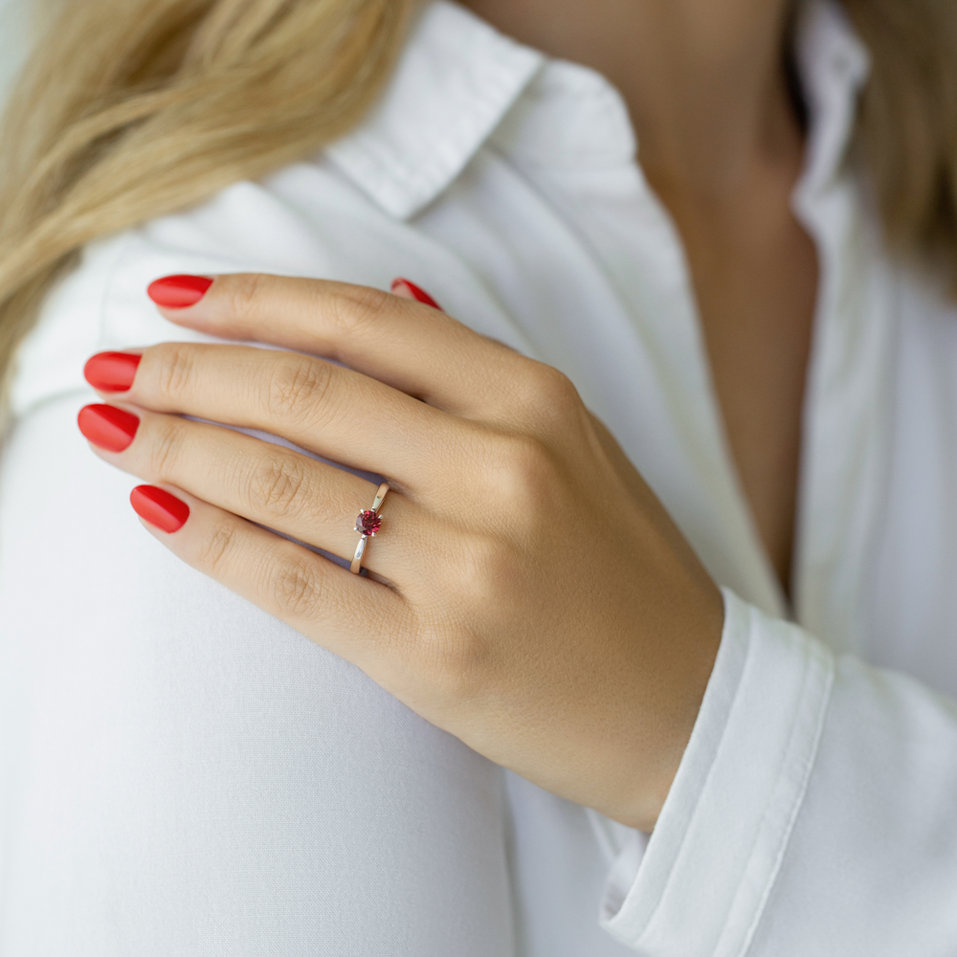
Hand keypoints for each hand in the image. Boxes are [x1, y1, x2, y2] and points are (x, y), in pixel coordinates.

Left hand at [77, 272, 724, 831]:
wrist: (689, 703)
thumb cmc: (627, 572)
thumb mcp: (577, 444)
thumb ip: (478, 371)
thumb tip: (388, 292)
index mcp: (535, 401)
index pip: (362, 323)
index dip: (253, 300)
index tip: (174, 299)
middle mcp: (500, 467)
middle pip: (305, 392)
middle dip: (188, 372)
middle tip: (115, 367)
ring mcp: (467, 562)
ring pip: (282, 480)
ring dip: (175, 447)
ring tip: (110, 430)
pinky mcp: (432, 654)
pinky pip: (291, 581)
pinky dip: (209, 540)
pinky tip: (153, 510)